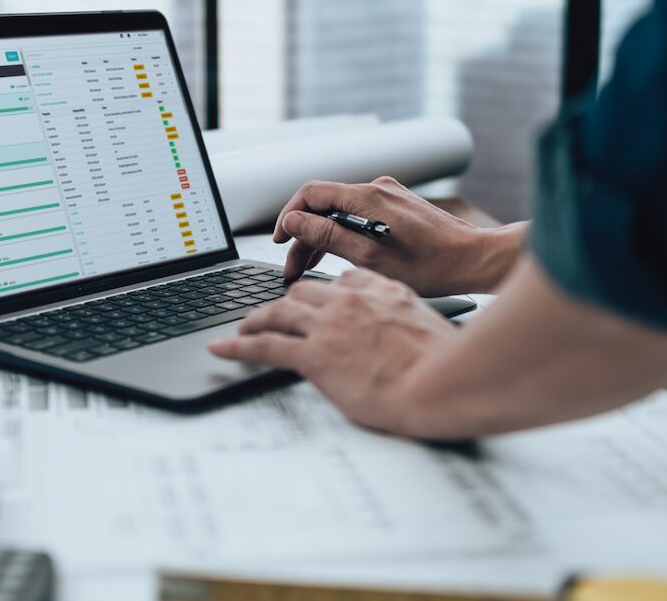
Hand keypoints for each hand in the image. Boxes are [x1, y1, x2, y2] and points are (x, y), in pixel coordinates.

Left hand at [207, 267, 456, 434]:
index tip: (318, 300)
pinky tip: (221, 349)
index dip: (324, 291)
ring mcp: (329, 326)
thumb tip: (406, 336)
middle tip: (274, 314)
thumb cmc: (445, 367)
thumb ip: (409, 323)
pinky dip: (236, 346)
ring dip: (256, 319)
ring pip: (278, 312)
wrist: (441, 384)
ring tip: (244, 327)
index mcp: (382, 291)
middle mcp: (351, 301)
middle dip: (285, 303)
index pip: (342, 281)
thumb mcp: (432, 330)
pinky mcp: (314, 355)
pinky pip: (263, 346)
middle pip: (304, 293)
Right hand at [272, 177, 522, 295]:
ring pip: (341, 213)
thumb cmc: (431, 266)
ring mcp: (389, 197)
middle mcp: (377, 189)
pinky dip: (345, 235)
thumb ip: (326, 237)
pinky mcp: (398, 208)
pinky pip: (360, 216)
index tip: (279, 240)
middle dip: (304, 236)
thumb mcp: (369, 258)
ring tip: (310, 270)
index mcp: (367, 197)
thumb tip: (293, 221)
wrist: (475, 260)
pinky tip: (341, 258)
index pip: (311, 193)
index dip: (289, 216)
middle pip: (325, 205)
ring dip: (323, 239)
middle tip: (293, 268)